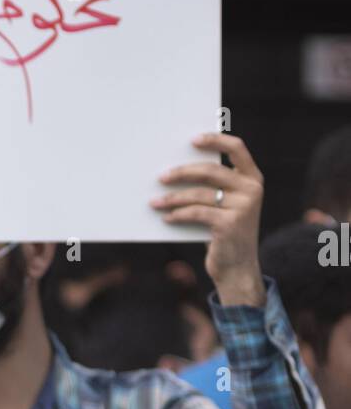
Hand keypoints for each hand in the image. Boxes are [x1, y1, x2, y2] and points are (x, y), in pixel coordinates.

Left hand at [151, 134, 264, 306]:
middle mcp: (251, 189)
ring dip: (173, 198)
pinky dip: (178, 214)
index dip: (215, 140)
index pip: (237, 148)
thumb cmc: (225, 233)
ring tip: (156, 202)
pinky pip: (196, 213)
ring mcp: (243, 207)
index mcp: (252, 178)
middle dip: (182, 172)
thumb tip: (177, 170)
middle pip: (210, 170)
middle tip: (161, 176)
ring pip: (199, 194)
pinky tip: (167, 217)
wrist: (238, 268)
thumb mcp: (226, 206)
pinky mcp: (229, 224)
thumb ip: (214, 187)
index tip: (192, 140)